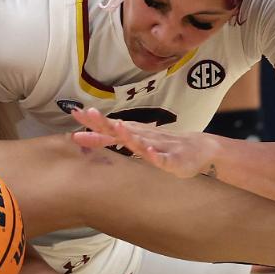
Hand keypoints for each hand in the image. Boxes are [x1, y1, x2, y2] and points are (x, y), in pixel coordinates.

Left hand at [70, 107, 219, 178]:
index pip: (109, 126)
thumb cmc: (161, 143)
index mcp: (133, 133)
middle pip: (122, 128)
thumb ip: (107, 138)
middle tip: (89, 113)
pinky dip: (156, 156)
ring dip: (130, 136)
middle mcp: (144, 136)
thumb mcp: (131, 140)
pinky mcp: (173, 159)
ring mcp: (159, 146)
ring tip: (118, 128)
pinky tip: (149, 153)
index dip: (92, 122)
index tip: (74, 113)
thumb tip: (79, 136)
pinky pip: (163, 159)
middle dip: (106, 122)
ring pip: (142, 141)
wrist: (199, 147)